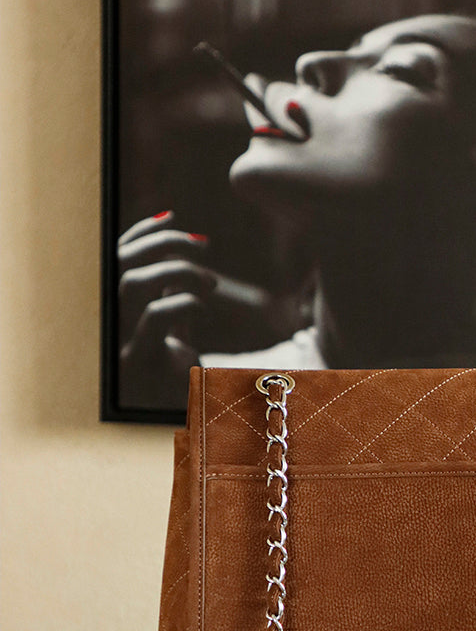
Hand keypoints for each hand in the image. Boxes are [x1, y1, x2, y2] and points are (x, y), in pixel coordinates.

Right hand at [118, 212, 212, 409]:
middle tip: (204, 248)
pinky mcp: (141, 365)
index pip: (113, 255)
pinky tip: (203, 306)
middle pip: (119, 264)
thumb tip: (174, 230)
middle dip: (163, 243)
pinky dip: (185, 302)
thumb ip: (165, 280)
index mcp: (113, 309)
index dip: (140, 231)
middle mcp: (108, 325)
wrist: (189, 413)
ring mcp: (118, 346)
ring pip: (132, 285)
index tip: (174, 217)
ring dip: (177, 271)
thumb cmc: (178, 365)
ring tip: (211, 283)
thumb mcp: (171, 315)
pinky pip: (156, 318)